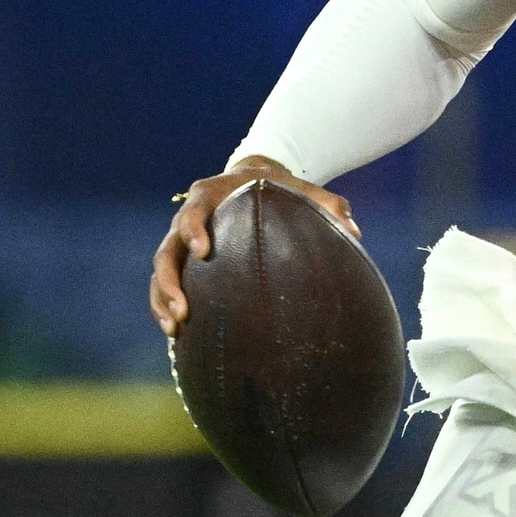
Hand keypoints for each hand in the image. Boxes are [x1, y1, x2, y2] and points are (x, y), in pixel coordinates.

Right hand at [152, 157, 353, 333]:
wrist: (251, 181)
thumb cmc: (278, 190)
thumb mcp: (301, 191)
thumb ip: (326, 206)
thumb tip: (354, 231)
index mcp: (211, 196)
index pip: (194, 211)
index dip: (194, 229)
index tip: (203, 250)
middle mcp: (188, 218)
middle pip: (167, 250)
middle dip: (169, 280)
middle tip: (183, 308)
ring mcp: (180, 241)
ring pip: (161, 271)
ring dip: (162, 300)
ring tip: (175, 328)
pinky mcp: (181, 261)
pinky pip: (163, 285)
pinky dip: (165, 307)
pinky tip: (178, 335)